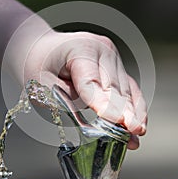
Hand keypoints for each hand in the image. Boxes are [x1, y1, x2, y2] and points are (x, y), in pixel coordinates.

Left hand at [21, 30, 146, 149]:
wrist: (41, 46)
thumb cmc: (37, 64)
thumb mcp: (39, 83)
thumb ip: (62, 101)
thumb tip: (89, 122)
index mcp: (81, 48)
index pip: (92, 82)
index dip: (105, 103)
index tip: (118, 120)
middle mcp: (102, 49)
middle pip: (114, 87)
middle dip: (125, 111)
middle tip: (135, 130)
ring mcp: (112, 56)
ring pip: (126, 88)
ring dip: (133, 112)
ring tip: (139, 132)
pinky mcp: (116, 66)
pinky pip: (128, 87)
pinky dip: (134, 105)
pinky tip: (140, 121)